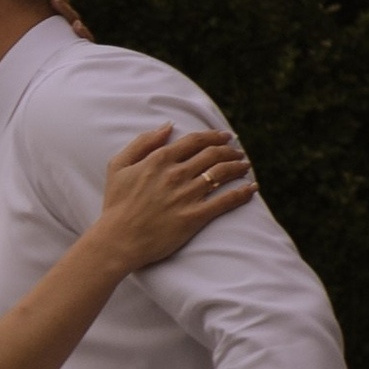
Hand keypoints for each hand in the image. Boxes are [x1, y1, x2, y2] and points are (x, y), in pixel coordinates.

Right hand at [92, 124, 254, 271]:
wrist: (117, 241)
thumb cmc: (116, 205)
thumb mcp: (118, 166)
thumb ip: (142, 143)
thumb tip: (167, 127)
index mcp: (159, 160)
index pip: (195, 141)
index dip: (214, 136)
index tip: (225, 136)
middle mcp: (176, 174)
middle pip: (213, 154)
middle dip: (230, 150)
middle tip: (238, 151)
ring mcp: (186, 196)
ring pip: (222, 174)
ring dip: (238, 167)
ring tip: (246, 165)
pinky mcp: (194, 217)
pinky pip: (225, 201)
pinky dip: (242, 193)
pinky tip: (252, 189)